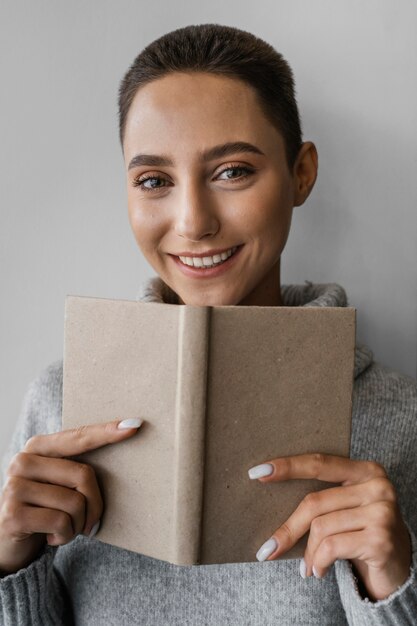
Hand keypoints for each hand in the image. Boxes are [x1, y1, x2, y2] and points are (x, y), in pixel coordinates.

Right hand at [0, 418, 142, 574]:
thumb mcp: (58, 484)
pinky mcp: (13, 514)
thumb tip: (122, 442)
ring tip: (65, 529)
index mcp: (38, 446)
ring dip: (78, 525)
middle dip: (94, 505)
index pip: (79, 437)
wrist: (7, 544)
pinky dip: (65, 536)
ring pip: (75, 503)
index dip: (107, 432)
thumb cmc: (44, 508)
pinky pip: (60, 523)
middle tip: (89, 522)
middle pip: (84, 475)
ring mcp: (14, 487)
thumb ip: (77, 468)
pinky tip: (51, 538)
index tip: (134, 425)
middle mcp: (23, 461)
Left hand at [248, 453, 411, 600]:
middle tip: (267, 550)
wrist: (401, 568)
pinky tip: (319, 572)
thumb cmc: (363, 532)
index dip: (287, 467)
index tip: (257, 472)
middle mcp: (377, 486)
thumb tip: (270, 491)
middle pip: (315, 502)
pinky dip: (318, 562)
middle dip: (288, 529)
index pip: (319, 463)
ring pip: (321, 528)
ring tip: (308, 566)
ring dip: (308, 553)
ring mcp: (382, 512)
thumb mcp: (348, 507)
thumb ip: (324, 495)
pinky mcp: (381, 539)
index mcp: (366, 470)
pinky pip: (332, 548)